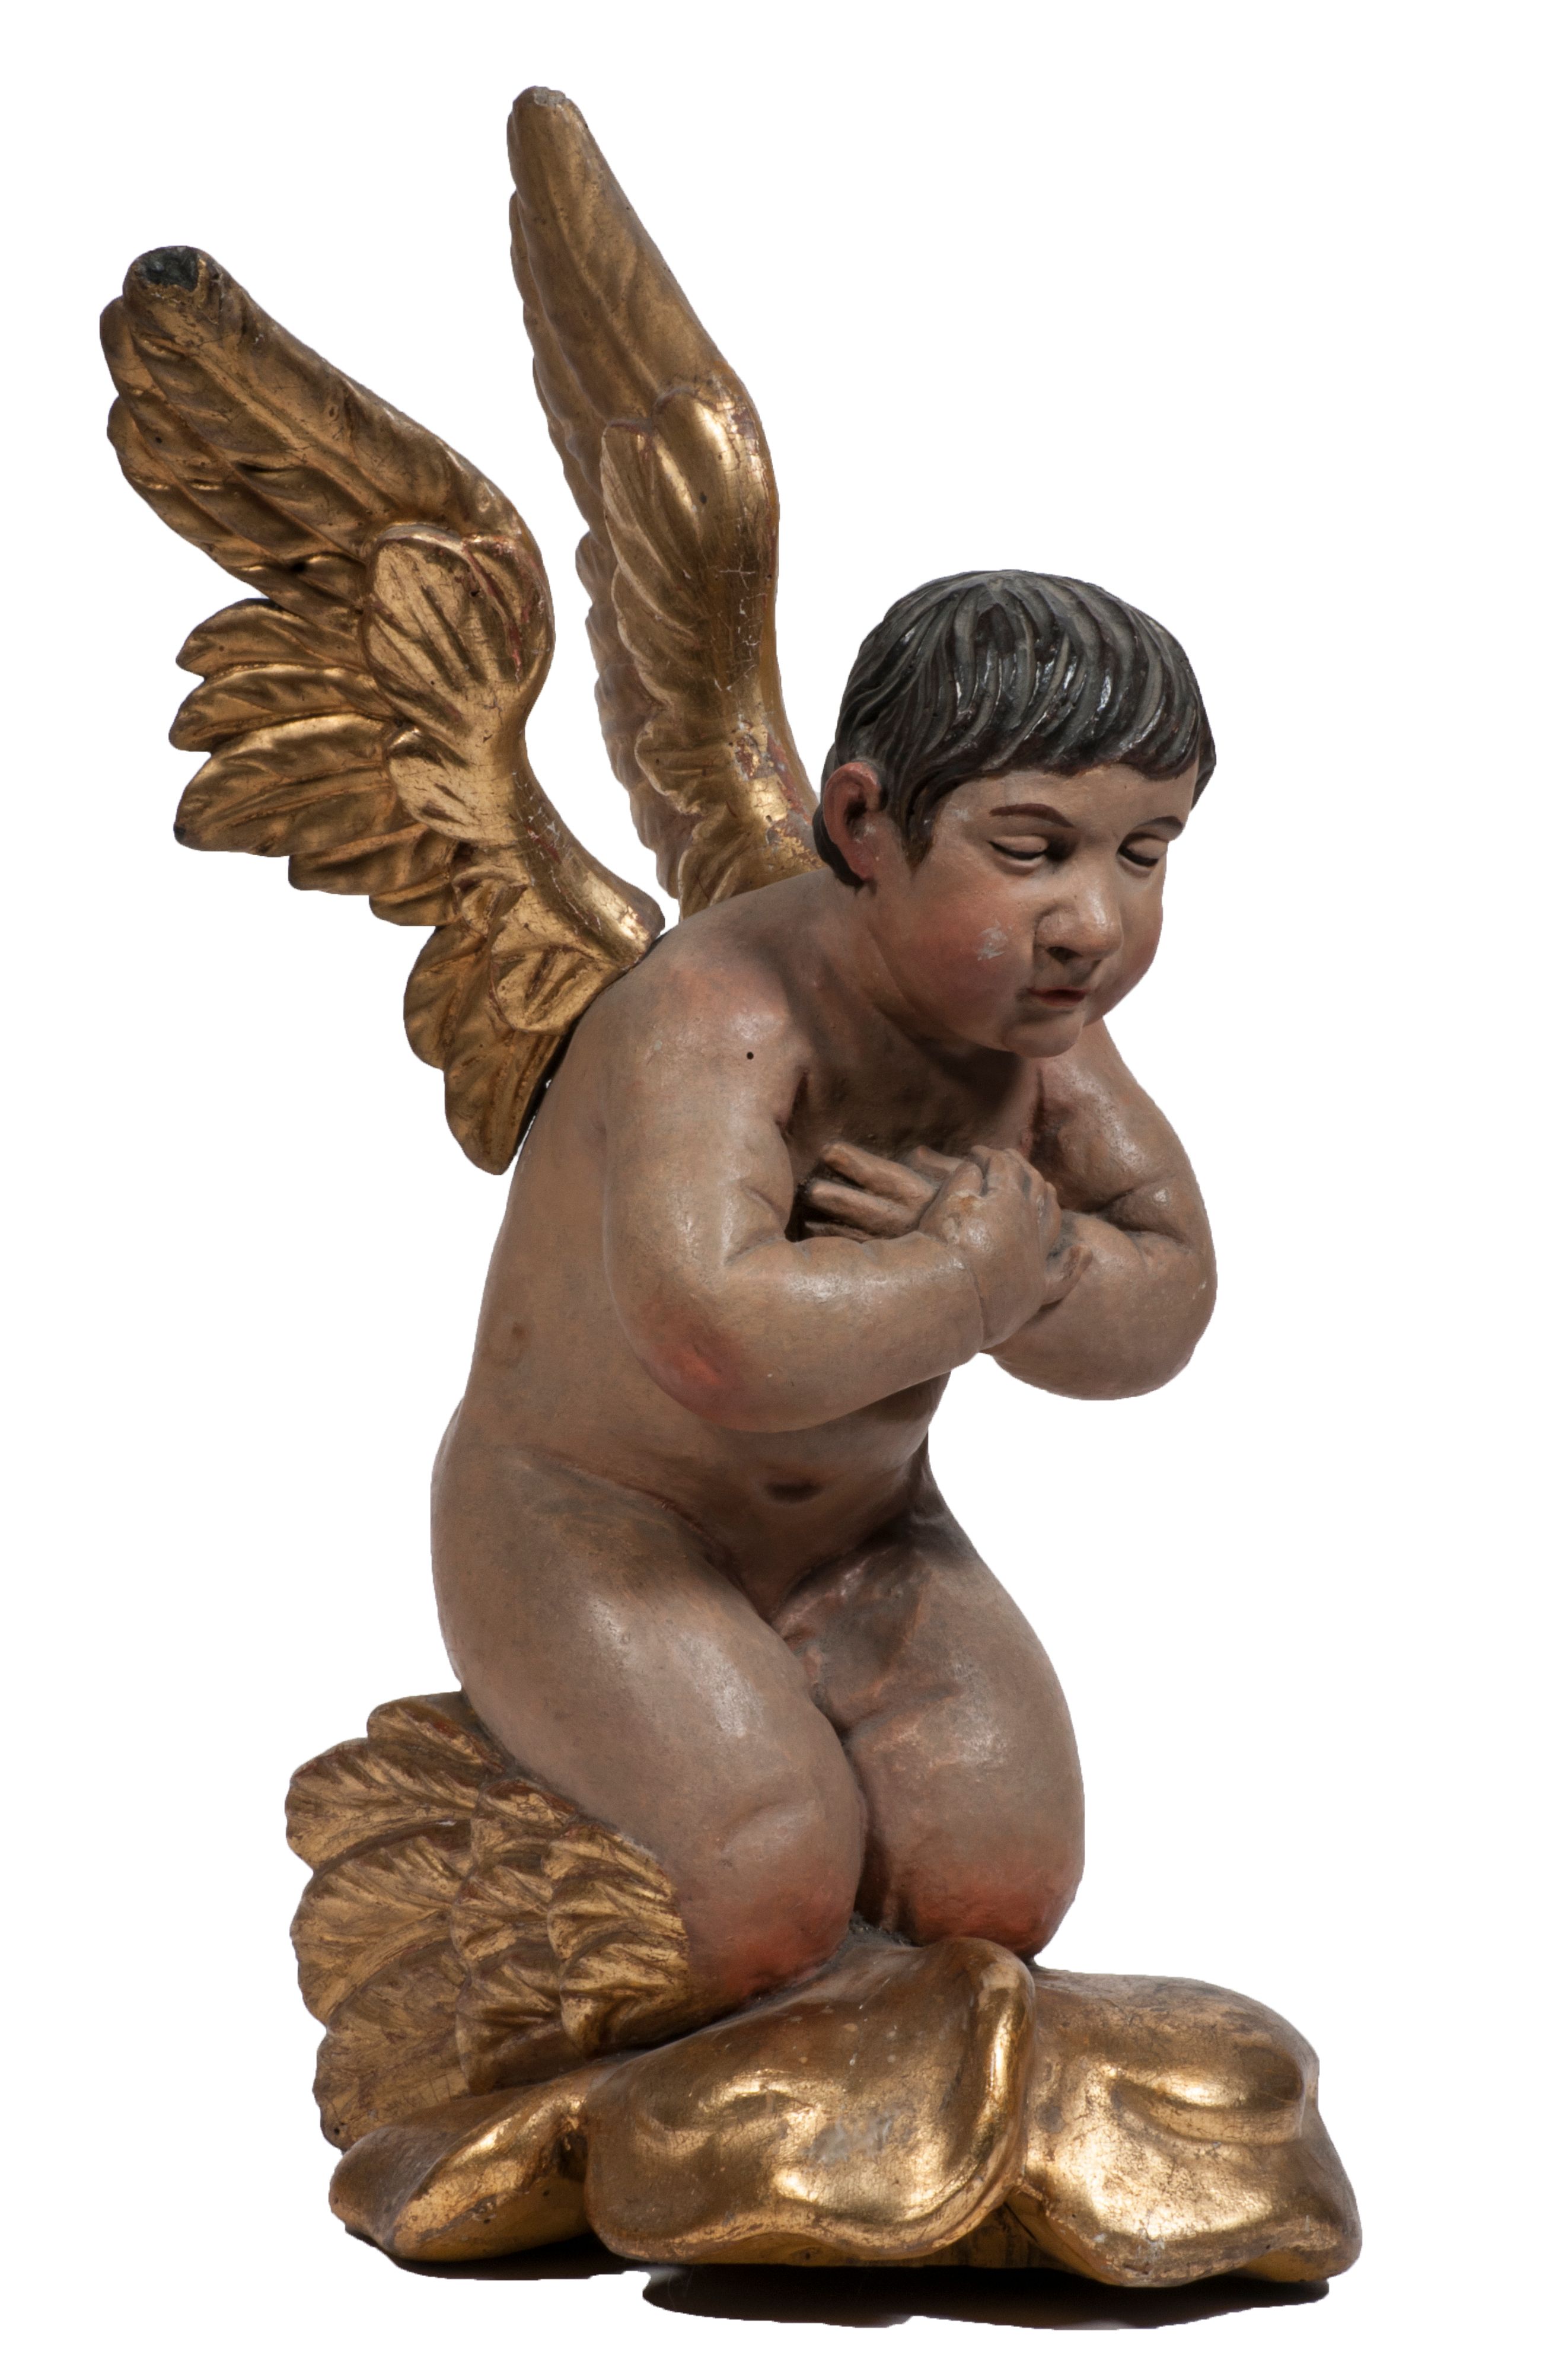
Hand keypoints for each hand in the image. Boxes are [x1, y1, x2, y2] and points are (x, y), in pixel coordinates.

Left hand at [805, 1139, 1063, 1345]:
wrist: (1000, 1281)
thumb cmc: (981, 1226)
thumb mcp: (970, 1192)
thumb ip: (944, 1169)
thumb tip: (915, 1153)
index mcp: (924, 1198)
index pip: (883, 1175)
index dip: (853, 1163)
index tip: (829, 1151)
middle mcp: (909, 1226)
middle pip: (860, 1207)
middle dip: (831, 1196)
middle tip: (807, 1187)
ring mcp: (899, 1254)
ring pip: (851, 1239)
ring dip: (825, 1227)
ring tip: (805, 1216)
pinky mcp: (893, 1277)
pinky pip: (856, 1266)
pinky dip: (833, 1255)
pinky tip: (813, 1246)